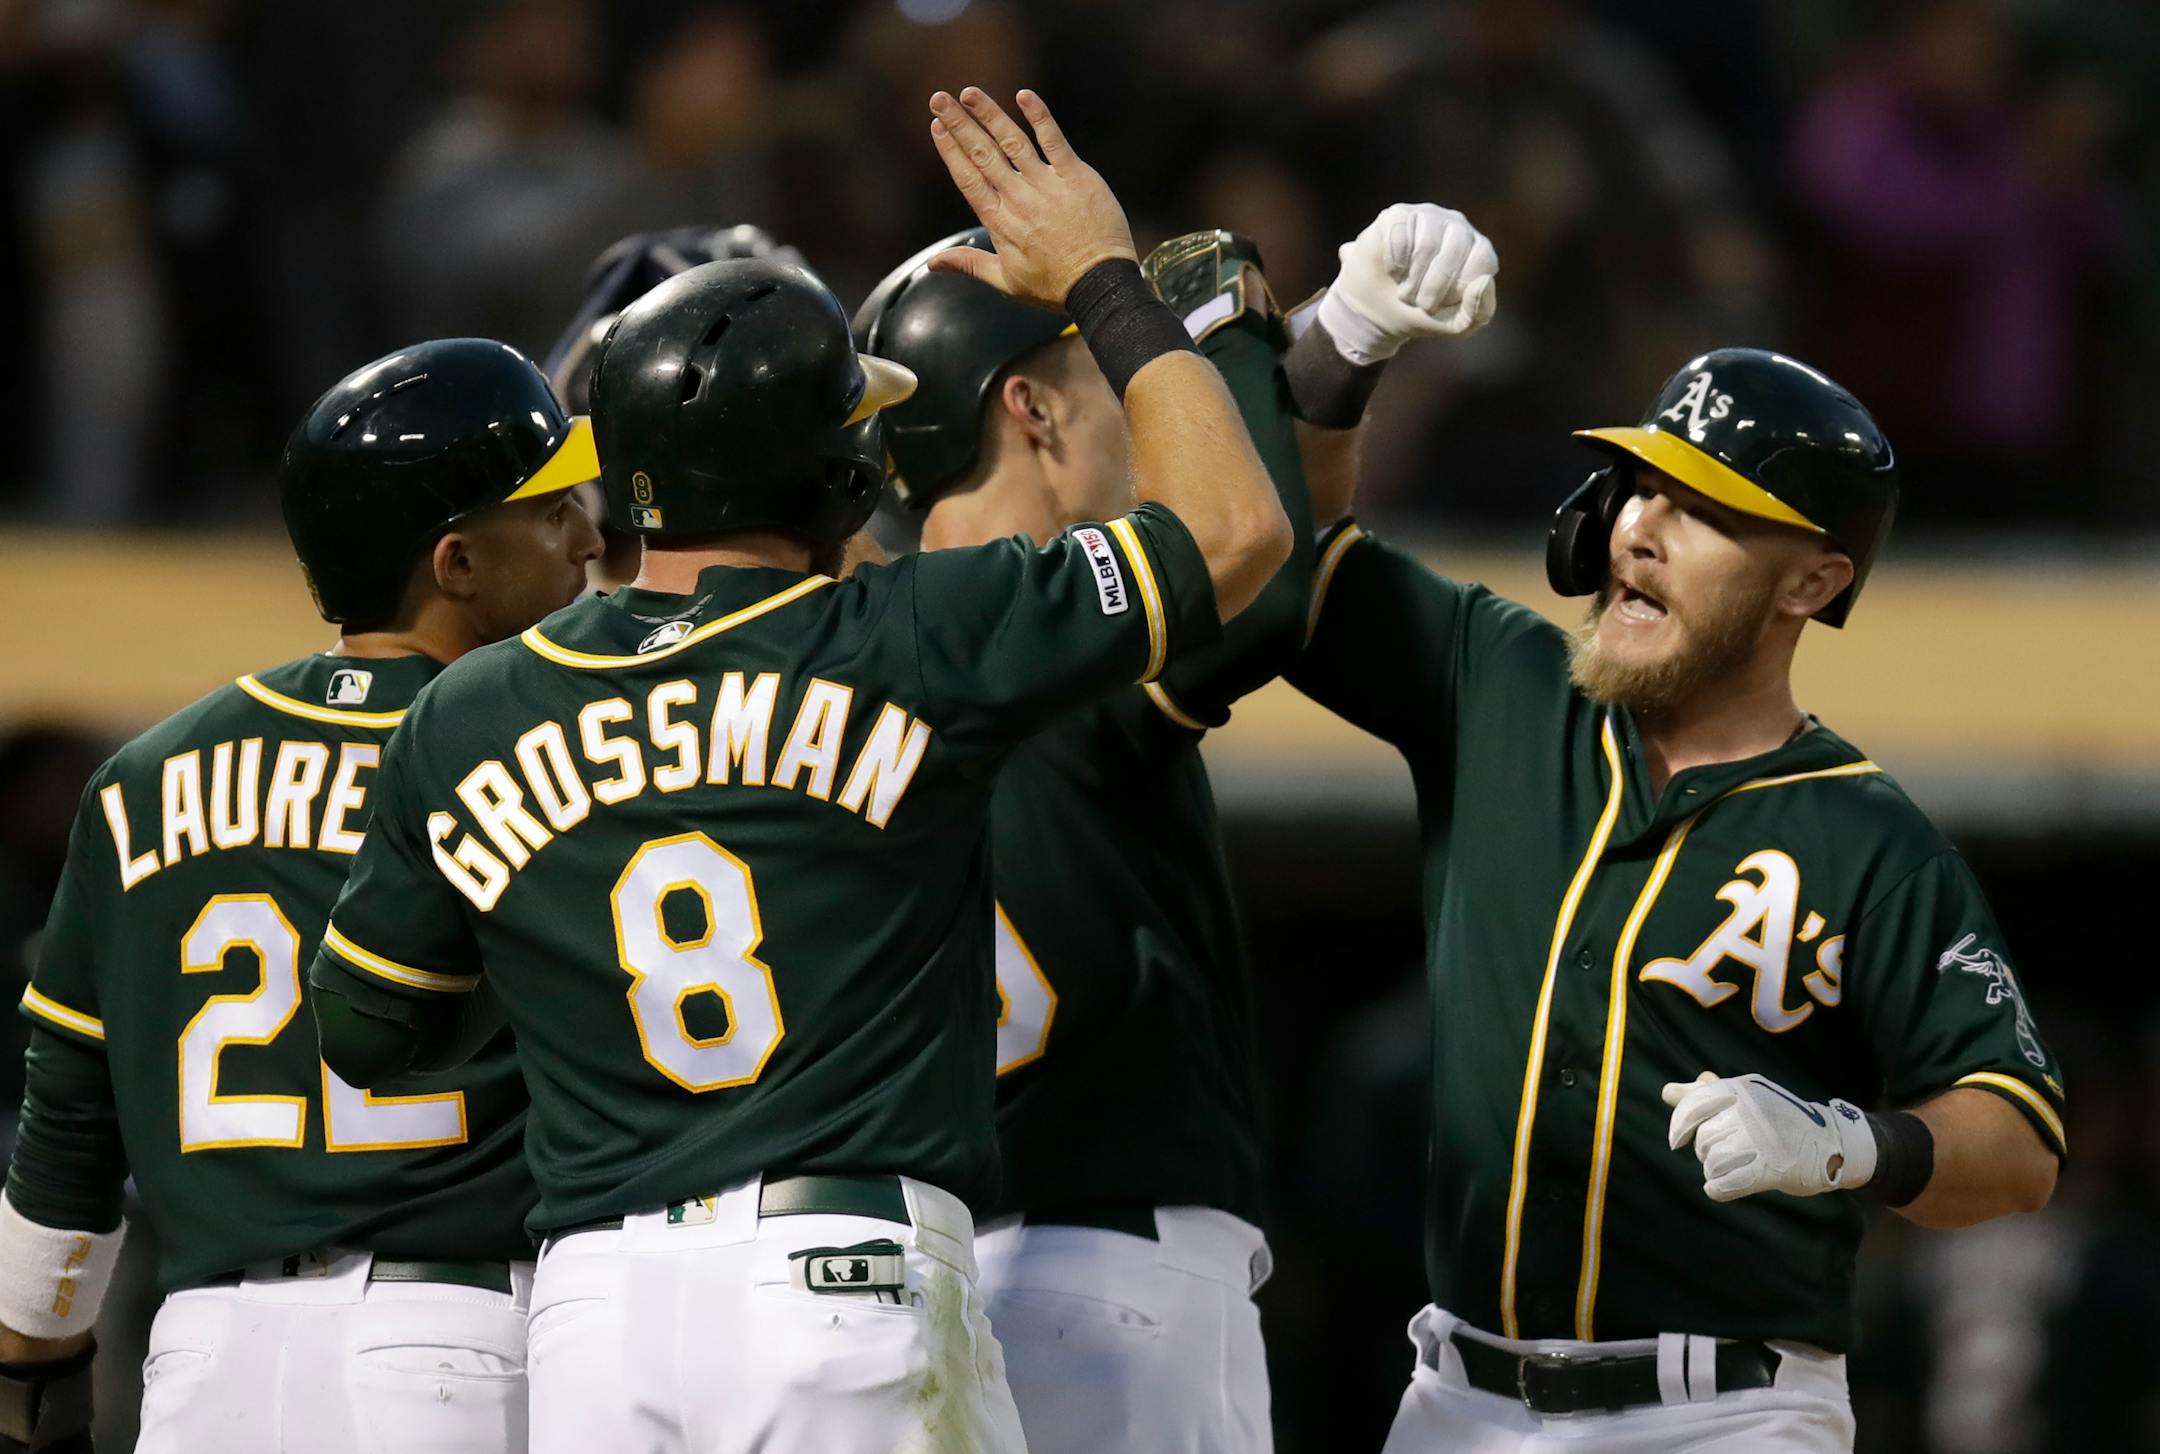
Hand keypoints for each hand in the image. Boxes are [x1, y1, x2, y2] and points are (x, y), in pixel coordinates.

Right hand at [925, 88, 1136, 309]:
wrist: (1100, 286)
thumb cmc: (1055, 287)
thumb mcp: (1006, 282)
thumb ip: (968, 264)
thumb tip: (931, 263)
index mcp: (999, 222)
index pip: (967, 178)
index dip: (950, 150)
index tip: (936, 127)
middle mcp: (1018, 199)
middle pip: (982, 154)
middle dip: (959, 124)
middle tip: (938, 98)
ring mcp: (1047, 185)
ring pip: (1012, 141)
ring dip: (990, 114)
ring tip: (970, 93)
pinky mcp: (1076, 177)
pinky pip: (1054, 141)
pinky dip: (1039, 117)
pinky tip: (1024, 96)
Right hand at [1317, 203, 1497, 364]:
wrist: (1377, 309)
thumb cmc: (1422, 312)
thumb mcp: (1455, 324)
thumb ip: (1479, 312)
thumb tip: (1485, 281)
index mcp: (1479, 250)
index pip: (1482, 261)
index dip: (1459, 289)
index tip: (1443, 304)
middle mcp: (1458, 227)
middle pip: (1453, 252)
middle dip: (1431, 289)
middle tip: (1419, 302)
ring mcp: (1428, 216)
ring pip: (1426, 245)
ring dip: (1411, 280)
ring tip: (1405, 289)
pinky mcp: (1399, 215)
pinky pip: (1400, 237)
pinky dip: (1394, 265)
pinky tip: (1393, 271)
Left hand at [1663, 1071, 1876, 1201]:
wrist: (1831, 1142)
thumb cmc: (1782, 1118)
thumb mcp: (1748, 1096)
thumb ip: (1707, 1094)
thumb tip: (1669, 1092)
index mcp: (1740, 1090)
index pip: (1694, 1104)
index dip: (1680, 1124)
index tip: (1677, 1141)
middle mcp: (1747, 1111)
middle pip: (1704, 1138)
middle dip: (1707, 1150)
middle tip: (1727, 1153)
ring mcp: (1759, 1140)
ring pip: (1712, 1161)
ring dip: (1715, 1170)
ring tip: (1731, 1169)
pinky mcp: (1770, 1168)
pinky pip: (1728, 1183)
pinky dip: (1719, 1189)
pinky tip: (1718, 1189)